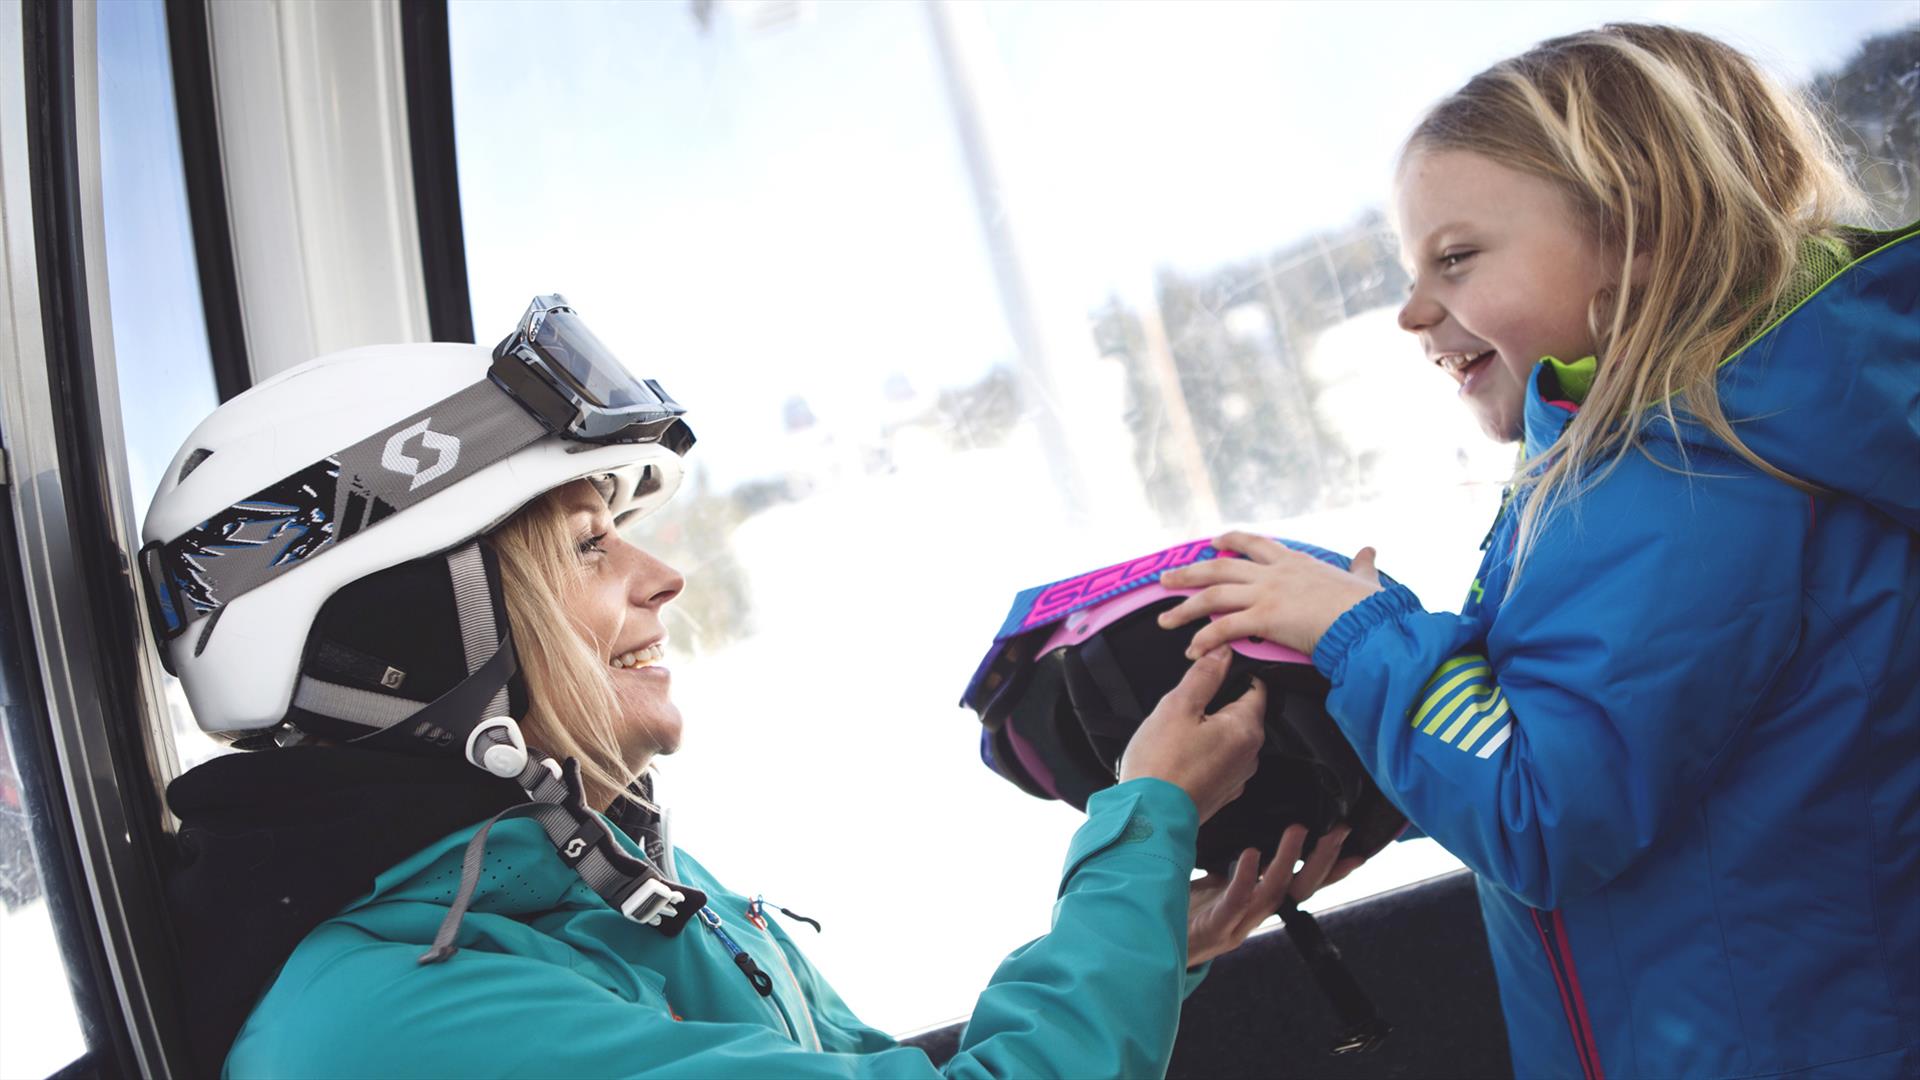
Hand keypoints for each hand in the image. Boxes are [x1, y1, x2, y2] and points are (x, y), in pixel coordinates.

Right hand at [1118, 647, 1264, 823]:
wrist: (1147, 818)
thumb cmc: (1160, 764)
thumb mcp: (1177, 706)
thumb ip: (1204, 675)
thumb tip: (1222, 651)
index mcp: (1245, 728)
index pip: (1256, 687)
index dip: (1234, 673)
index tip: (1211, 669)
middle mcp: (1250, 754)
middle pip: (1242, 712)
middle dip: (1217, 702)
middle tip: (1185, 702)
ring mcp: (1238, 776)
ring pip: (1229, 737)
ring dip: (1210, 728)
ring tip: (1178, 730)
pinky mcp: (1223, 792)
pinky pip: (1220, 760)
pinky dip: (1205, 752)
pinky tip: (1179, 753)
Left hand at [1157, 532, 1383, 656]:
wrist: (1368, 622)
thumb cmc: (1368, 606)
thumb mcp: (1363, 579)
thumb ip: (1361, 566)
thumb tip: (1369, 551)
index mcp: (1294, 561)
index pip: (1255, 544)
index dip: (1231, 541)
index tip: (1213, 543)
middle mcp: (1274, 573)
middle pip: (1221, 567)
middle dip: (1190, 573)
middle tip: (1166, 579)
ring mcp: (1266, 593)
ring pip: (1214, 595)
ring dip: (1185, 607)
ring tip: (1164, 619)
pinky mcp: (1265, 618)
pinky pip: (1224, 628)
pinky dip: (1204, 639)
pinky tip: (1190, 650)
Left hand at [1187, 824, 1363, 966]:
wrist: (1154, 943)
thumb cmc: (1187, 911)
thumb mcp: (1217, 884)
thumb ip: (1237, 867)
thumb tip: (1253, 835)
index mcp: (1259, 904)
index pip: (1304, 885)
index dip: (1330, 870)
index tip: (1356, 849)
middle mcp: (1255, 916)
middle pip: (1299, 890)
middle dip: (1322, 862)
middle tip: (1338, 832)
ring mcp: (1237, 924)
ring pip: (1272, 893)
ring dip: (1287, 862)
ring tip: (1298, 831)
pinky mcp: (1214, 927)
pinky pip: (1234, 902)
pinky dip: (1245, 878)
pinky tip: (1250, 855)